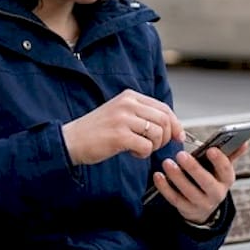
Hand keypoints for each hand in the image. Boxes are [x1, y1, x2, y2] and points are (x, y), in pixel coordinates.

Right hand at [61, 89, 182, 165]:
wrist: (71, 140)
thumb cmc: (96, 131)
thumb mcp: (120, 114)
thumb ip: (142, 116)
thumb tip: (172, 128)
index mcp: (129, 96)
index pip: (163, 107)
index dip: (175, 124)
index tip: (178, 136)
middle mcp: (127, 104)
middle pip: (164, 119)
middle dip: (166, 137)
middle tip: (155, 146)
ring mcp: (123, 119)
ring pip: (158, 133)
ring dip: (153, 146)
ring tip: (138, 148)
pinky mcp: (119, 136)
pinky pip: (146, 146)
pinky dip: (143, 153)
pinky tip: (131, 152)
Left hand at [150, 143, 248, 223]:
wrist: (203, 206)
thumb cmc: (211, 179)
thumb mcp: (222, 168)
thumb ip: (231, 154)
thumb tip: (245, 141)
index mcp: (226, 180)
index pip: (226, 170)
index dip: (219, 160)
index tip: (211, 149)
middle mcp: (216, 194)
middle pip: (206, 182)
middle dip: (193, 168)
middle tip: (181, 155)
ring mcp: (201, 203)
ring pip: (188, 191)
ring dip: (176, 177)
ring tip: (167, 163)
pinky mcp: (186, 209)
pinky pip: (174, 199)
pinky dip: (165, 188)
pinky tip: (158, 176)